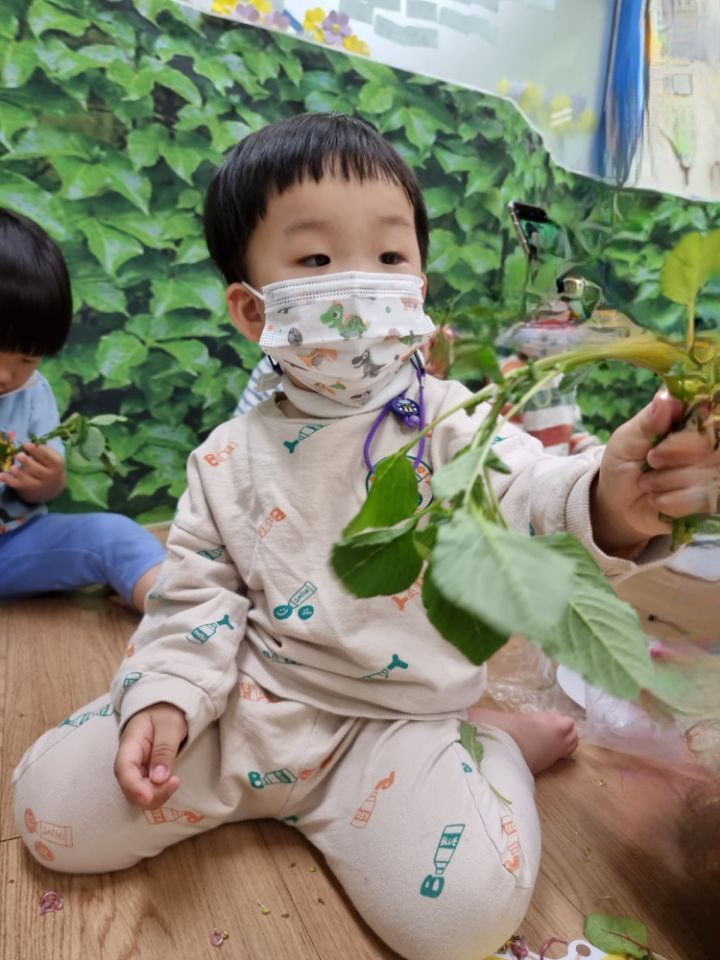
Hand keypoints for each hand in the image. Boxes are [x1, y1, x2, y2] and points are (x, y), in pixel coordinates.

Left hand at [0, 442, 65, 502]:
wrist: (53, 487)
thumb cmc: (50, 466)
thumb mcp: (53, 457)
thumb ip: (44, 449)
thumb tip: (30, 443)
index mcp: (56, 465)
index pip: (47, 457)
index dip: (36, 451)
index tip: (26, 444)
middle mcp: (49, 476)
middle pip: (38, 470)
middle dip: (27, 463)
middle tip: (18, 456)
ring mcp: (38, 484)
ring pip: (28, 480)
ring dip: (19, 474)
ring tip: (12, 468)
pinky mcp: (27, 489)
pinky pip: (17, 485)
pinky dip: (9, 480)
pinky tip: (1, 475)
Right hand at [114, 703, 187, 808]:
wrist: (164, 707)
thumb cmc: (165, 713)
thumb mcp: (169, 725)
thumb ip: (164, 750)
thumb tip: (158, 779)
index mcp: (130, 744)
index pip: (123, 769)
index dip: (133, 787)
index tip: (148, 797)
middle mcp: (128, 761)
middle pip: (129, 788)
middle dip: (151, 794)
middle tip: (175, 782)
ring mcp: (135, 770)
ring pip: (138, 794)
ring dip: (156, 796)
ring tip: (175, 781)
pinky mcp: (144, 775)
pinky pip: (147, 791)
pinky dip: (158, 793)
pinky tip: (171, 783)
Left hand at [592, 389, 719, 556]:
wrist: (618, 505)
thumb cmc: (624, 465)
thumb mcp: (627, 439)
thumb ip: (648, 421)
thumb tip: (666, 398)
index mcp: (689, 420)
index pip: (707, 413)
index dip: (687, 430)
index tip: (663, 438)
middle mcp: (708, 443)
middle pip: (709, 443)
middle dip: (673, 453)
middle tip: (650, 460)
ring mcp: (713, 471)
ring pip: (705, 472)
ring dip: (667, 480)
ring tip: (646, 483)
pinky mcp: (711, 499)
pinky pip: (702, 499)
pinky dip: (672, 501)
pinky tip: (657, 500)